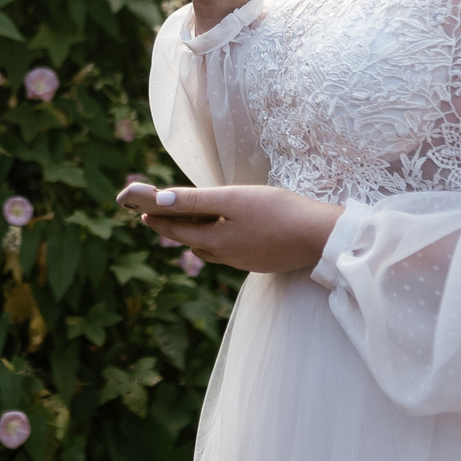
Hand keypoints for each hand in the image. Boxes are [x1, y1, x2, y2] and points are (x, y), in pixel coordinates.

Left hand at [115, 180, 342, 273]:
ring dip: (196, 235)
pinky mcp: (260, 260)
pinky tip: (226, 231)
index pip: (177, 230)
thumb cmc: (276, 212)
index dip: (158, 220)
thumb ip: (196, 200)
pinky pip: (230, 251)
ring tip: (189, 223)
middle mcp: (225, 255)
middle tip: (159, 217)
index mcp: (214, 241)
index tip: (142, 212)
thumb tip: (161, 200)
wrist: (318, 237)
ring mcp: (244, 260)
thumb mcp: (233, 199)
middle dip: (174, 228)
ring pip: (211, 248)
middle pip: (192, 241)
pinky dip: (218, 240)